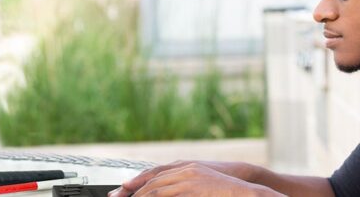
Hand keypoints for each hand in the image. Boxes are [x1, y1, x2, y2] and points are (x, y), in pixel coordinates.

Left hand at [108, 162, 282, 196]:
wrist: (244, 184)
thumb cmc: (223, 187)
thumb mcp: (199, 183)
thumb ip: (182, 186)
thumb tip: (165, 192)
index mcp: (184, 166)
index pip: (154, 173)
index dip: (136, 181)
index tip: (121, 190)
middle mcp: (183, 168)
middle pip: (151, 178)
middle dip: (132, 188)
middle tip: (116, 196)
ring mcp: (188, 176)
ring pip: (156, 185)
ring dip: (139, 194)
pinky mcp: (192, 185)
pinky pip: (167, 193)